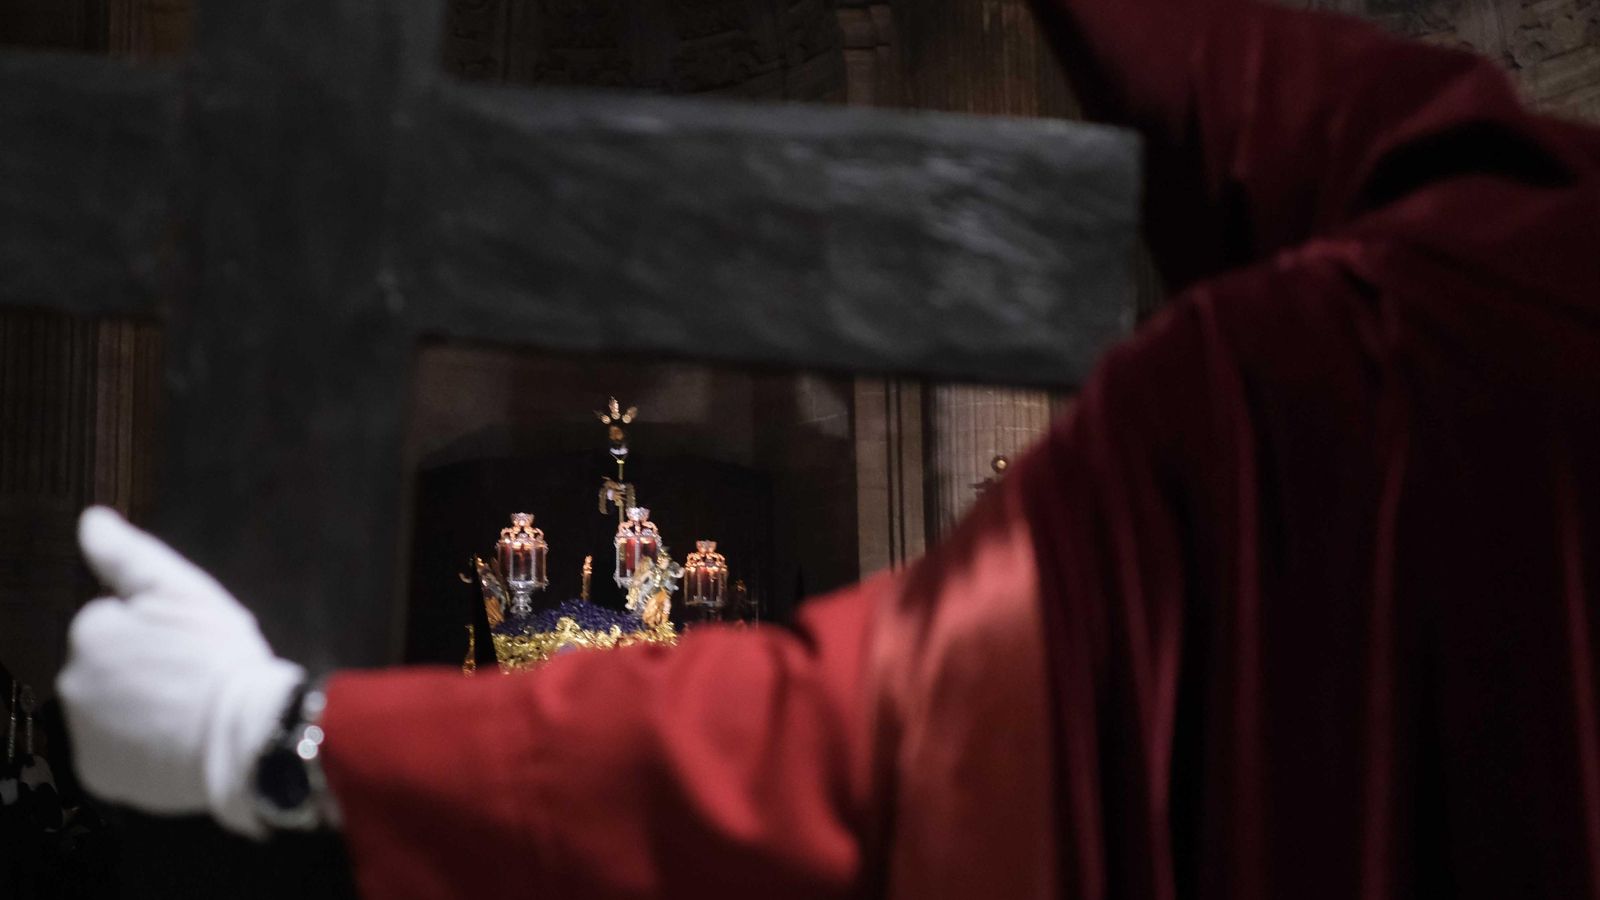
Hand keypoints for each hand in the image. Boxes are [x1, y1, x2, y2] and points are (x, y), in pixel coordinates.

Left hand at [57, 507, 303, 837]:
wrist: (248, 735)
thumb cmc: (221, 657)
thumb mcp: (185, 590)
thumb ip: (128, 555)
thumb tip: (90, 519)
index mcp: (91, 630)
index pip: (113, 621)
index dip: (154, 630)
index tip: (188, 643)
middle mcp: (71, 681)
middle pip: (105, 666)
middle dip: (137, 668)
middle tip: (187, 677)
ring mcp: (81, 733)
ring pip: (106, 708)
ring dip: (133, 706)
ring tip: (184, 711)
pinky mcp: (96, 775)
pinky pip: (111, 752)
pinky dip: (134, 748)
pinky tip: (170, 742)